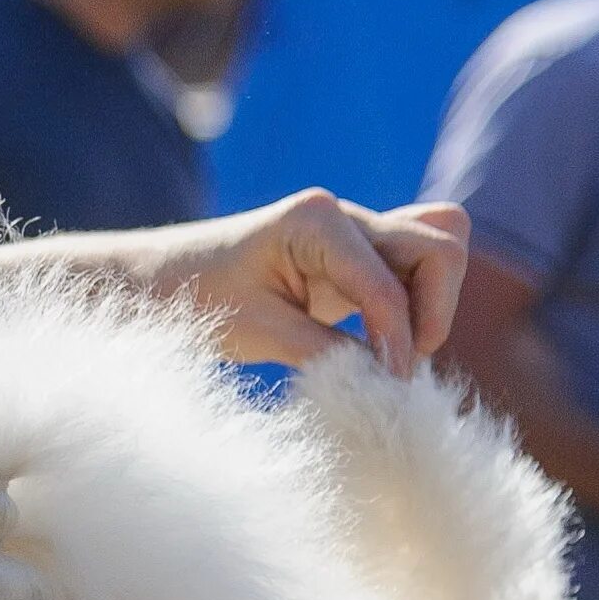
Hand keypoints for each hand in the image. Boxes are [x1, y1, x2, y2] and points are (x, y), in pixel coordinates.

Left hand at [130, 191, 470, 374]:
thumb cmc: (195, 299)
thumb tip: (392, 383)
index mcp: (316, 219)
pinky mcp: (355, 256)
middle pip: (440, 245)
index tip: (390, 386)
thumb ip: (330, 354)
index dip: (398, 339)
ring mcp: (355, 230)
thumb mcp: (259, 334)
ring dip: (432, 303)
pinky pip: (416, 267)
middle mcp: (344, 214)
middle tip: (398, 364)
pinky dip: (417, 303)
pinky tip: (382, 345)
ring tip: (393, 354)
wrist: (158, 281)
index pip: (389, 283)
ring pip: (439, 247)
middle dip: (433, 310)